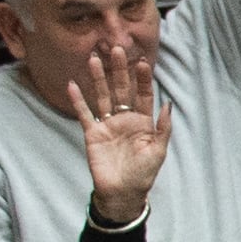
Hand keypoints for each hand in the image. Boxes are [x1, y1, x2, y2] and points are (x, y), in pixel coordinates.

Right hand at [68, 69, 165, 231]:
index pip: (143, 95)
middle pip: (121, 90)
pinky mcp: (92, 133)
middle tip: (117, 48)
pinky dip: (78, 100)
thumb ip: (162, 128)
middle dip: (119, 70)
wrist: (123, 192)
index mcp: (143, 122)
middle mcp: (125, 119)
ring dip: (98, 78)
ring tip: (95, 59)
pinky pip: (84, 113)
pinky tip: (73, 84)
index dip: (142, 79)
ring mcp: (107, 124)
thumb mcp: (158, 151)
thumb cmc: (143, 174)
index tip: (141, 61)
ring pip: (102, 96)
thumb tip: (167, 104)